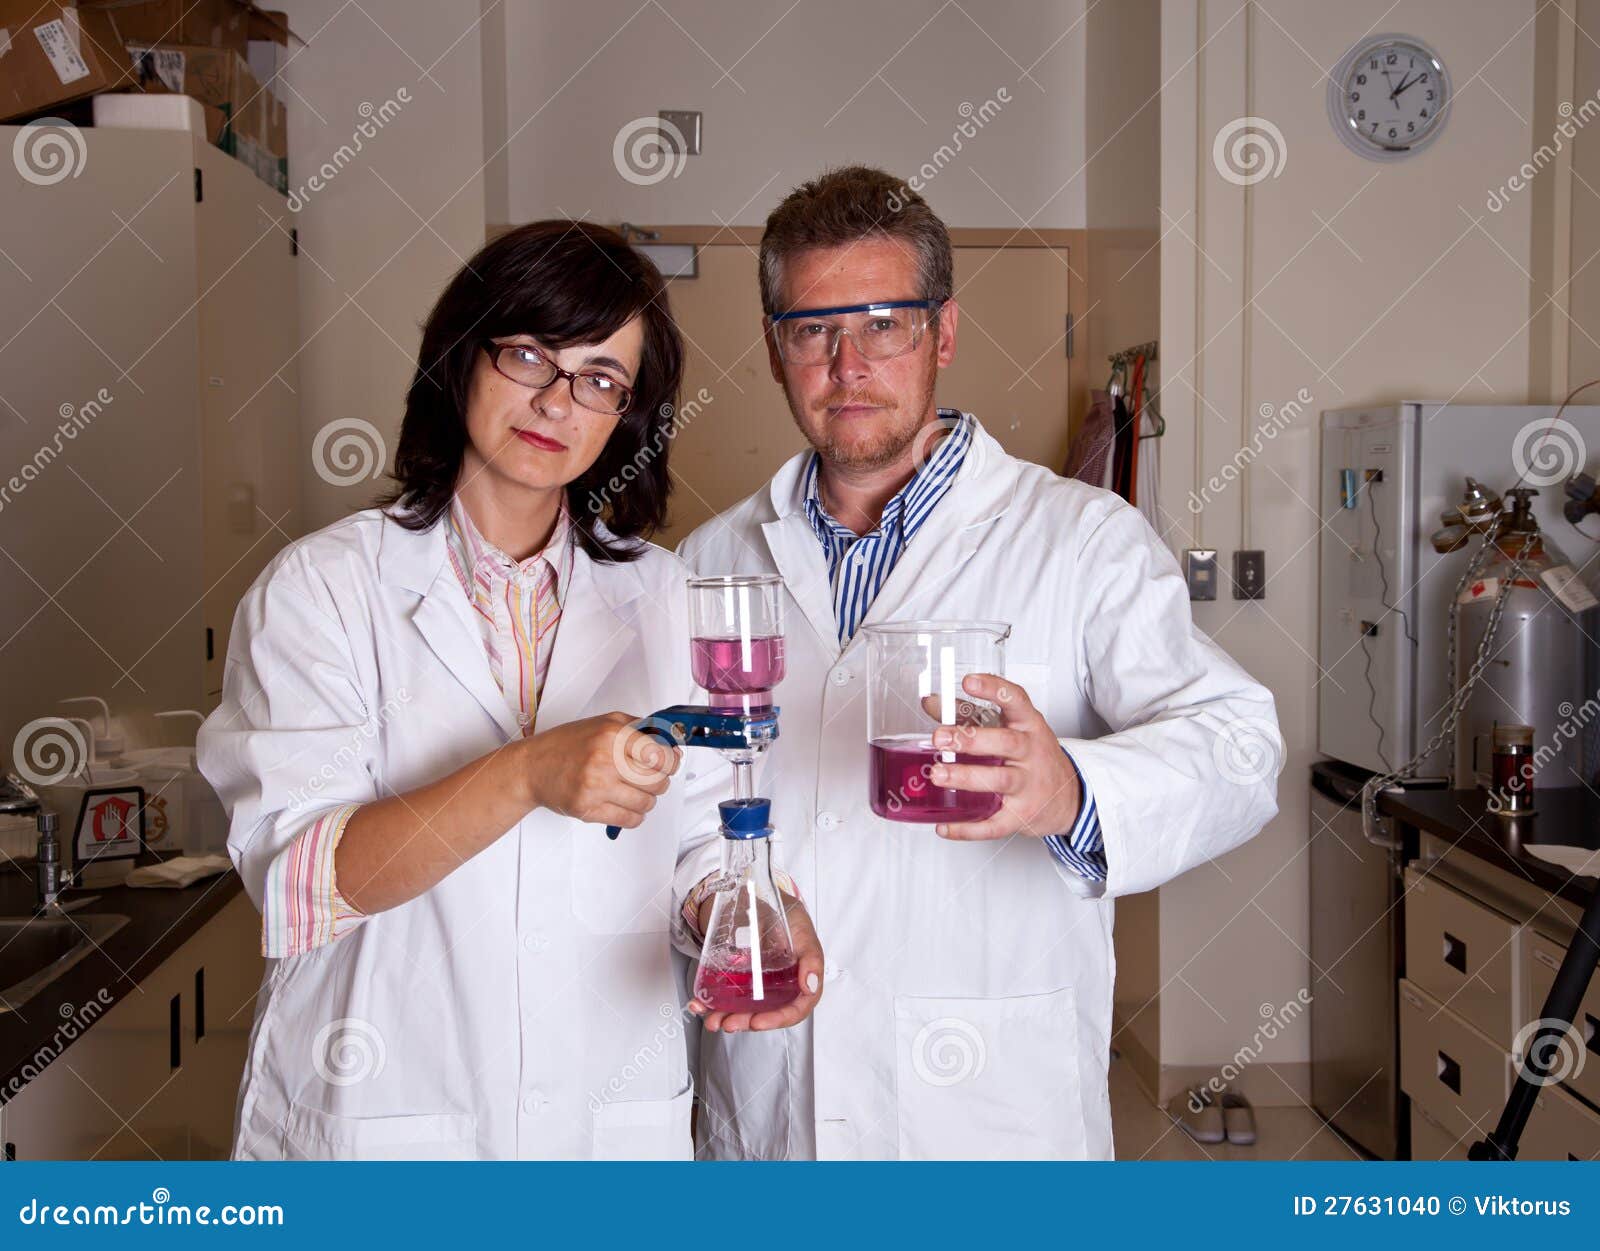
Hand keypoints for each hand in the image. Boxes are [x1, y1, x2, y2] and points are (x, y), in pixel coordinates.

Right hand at [521, 711, 679, 828]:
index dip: (671, 761)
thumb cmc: (567, 744)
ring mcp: (595, 787)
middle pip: (657, 781)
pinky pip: (629, 820)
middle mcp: (604, 760)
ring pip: (646, 803)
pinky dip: (634, 815)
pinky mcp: (588, 809)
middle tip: (651, 777)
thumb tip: (669, 743)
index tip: (669, 762)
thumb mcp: (604, 722)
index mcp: (611, 735)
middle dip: (659, 781)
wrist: (532, 767)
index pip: (660, 755)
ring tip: (634, 790)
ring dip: (647, 799)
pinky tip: (625, 804)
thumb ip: (639, 728)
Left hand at [690, 894, 823, 1033]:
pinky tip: (699, 1004)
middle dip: (745, 1022)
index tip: (758, 1022)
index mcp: (799, 982)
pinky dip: (710, 1003)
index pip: (794, 1010)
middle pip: (765, 1014)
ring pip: (743, 1010)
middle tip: (729, 1023)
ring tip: (712, 1020)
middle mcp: (778, 989)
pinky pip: (724, 996)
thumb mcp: (803, 932)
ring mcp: (756, 986)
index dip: (777, 1020)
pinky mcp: (737, 980)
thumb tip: (811, 987)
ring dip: (726, 1018)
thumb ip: (812, 959)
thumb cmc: (788, 917)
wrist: (761, 901)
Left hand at [925, 672, 1081, 840]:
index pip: (1016, 701)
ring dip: (966, 777)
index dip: (993, 689)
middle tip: (939, 737)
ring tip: (938, 774)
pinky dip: (968, 828)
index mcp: (1029, 726)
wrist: (1068, 797)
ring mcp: (1029, 785)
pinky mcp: (1022, 815)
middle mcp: (1032, 753)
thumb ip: (970, 715)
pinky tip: (945, 826)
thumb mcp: (1010, 730)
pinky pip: (995, 824)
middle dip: (970, 739)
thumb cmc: (1033, 758)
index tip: (968, 682)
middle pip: (1006, 742)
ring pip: (1000, 780)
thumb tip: (931, 703)